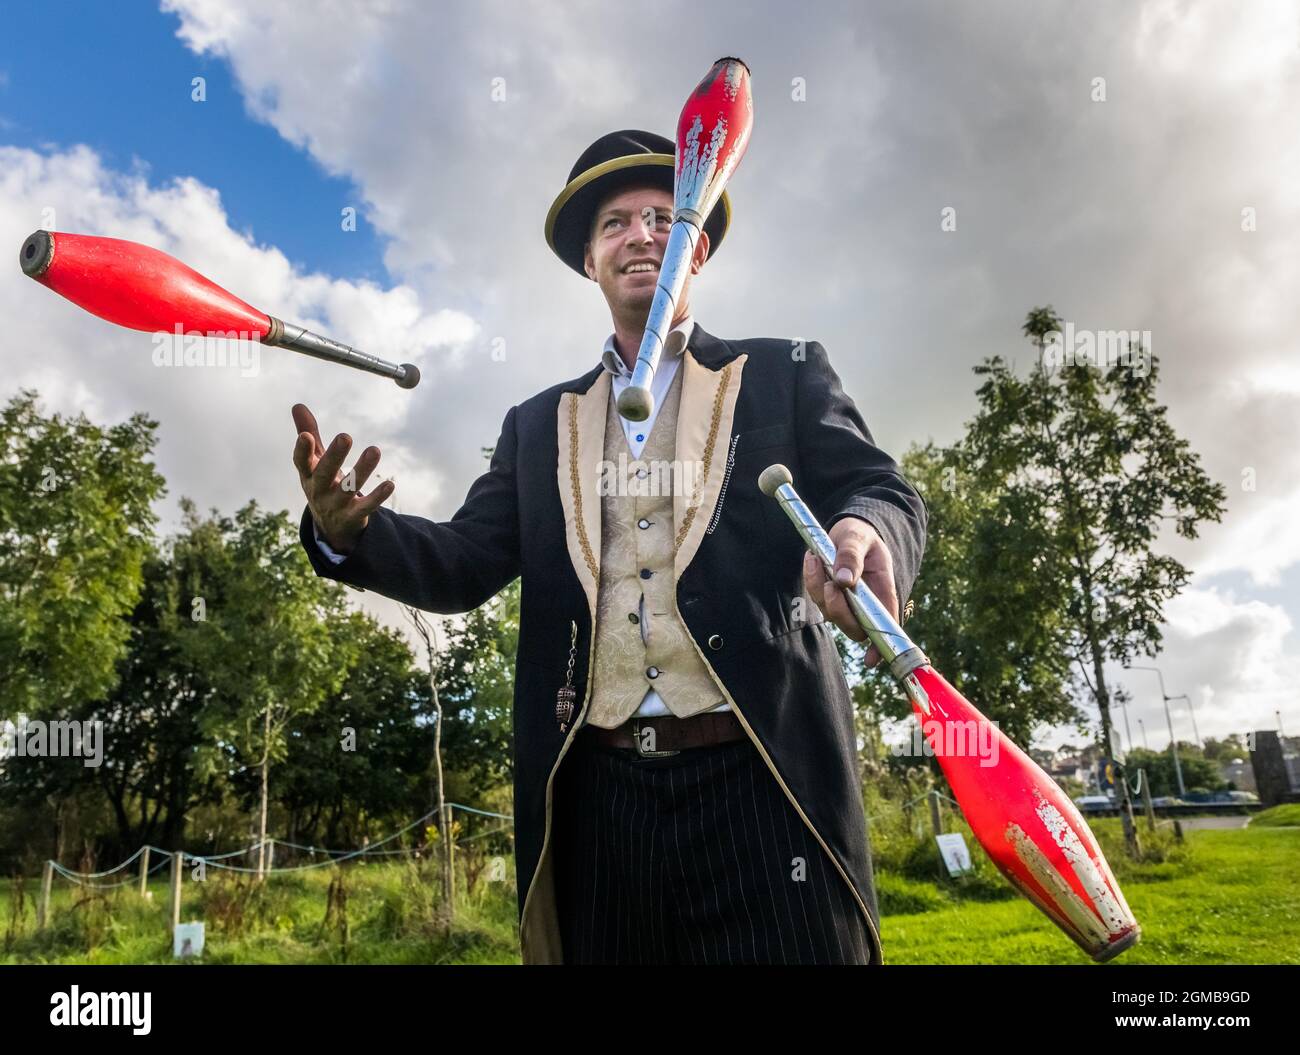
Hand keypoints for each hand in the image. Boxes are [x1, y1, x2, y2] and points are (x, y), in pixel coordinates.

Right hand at [291, 403, 393, 554]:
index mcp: (308, 474)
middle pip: (324, 474)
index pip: (301, 462)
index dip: (302, 450)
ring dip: (362, 470)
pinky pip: (366, 506)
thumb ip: (308, 433)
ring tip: (375, 450)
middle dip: (334, 456)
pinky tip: (390, 484)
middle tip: (345, 436)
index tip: (305, 435)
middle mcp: (319, 490)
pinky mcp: (353, 516)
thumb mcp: (313, 461)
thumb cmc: (322, 482)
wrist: (331, 525)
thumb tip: (297, 405)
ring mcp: (336, 504)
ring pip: (348, 488)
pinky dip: (377, 496)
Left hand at [802, 516, 898, 667]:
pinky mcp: (828, 596)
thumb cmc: (861, 535)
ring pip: (831, 612)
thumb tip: (844, 581)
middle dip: (839, 610)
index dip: (880, 646)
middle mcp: (865, 603)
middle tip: (831, 583)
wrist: (849, 530)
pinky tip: (812, 558)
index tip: (870, 659)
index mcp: (883, 592)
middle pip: (854, 626)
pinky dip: (811, 580)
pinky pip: (816, 596)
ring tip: (817, 558)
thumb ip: (851, 556)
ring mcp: (846, 602)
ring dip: (819, 589)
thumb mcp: (858, 537)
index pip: (886, 625)